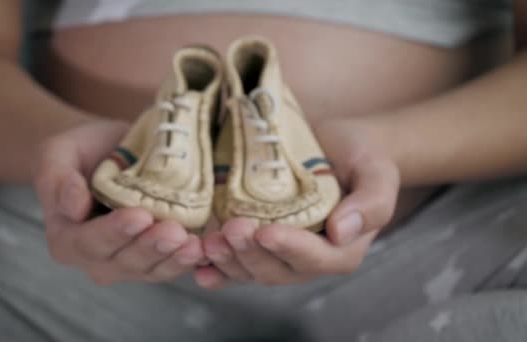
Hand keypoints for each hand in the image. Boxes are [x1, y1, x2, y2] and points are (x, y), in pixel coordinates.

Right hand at [33, 119, 202, 284]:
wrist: (108, 151)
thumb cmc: (80, 152)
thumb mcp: (57, 154)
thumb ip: (57, 180)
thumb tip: (73, 206)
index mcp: (66, 239)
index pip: (88, 242)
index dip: (114, 232)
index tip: (139, 216)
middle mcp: (96, 259)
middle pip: (124, 261)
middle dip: (151, 247)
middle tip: (174, 231)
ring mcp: (128, 263)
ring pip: (151, 269)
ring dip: (173, 258)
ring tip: (194, 244)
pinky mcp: (156, 258)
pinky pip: (171, 266)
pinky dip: (187, 260)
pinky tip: (204, 249)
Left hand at [196, 118, 399, 288]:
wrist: (338, 146)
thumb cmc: (361, 156)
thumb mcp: (377, 171)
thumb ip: (372, 203)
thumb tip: (343, 232)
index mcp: (343, 250)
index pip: (316, 258)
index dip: (290, 248)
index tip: (267, 231)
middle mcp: (310, 259)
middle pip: (278, 269)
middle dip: (251, 254)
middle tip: (230, 230)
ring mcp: (282, 255)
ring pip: (253, 270)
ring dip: (230, 261)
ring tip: (209, 243)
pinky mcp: (260, 244)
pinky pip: (238, 264)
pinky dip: (218, 269)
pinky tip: (199, 267)